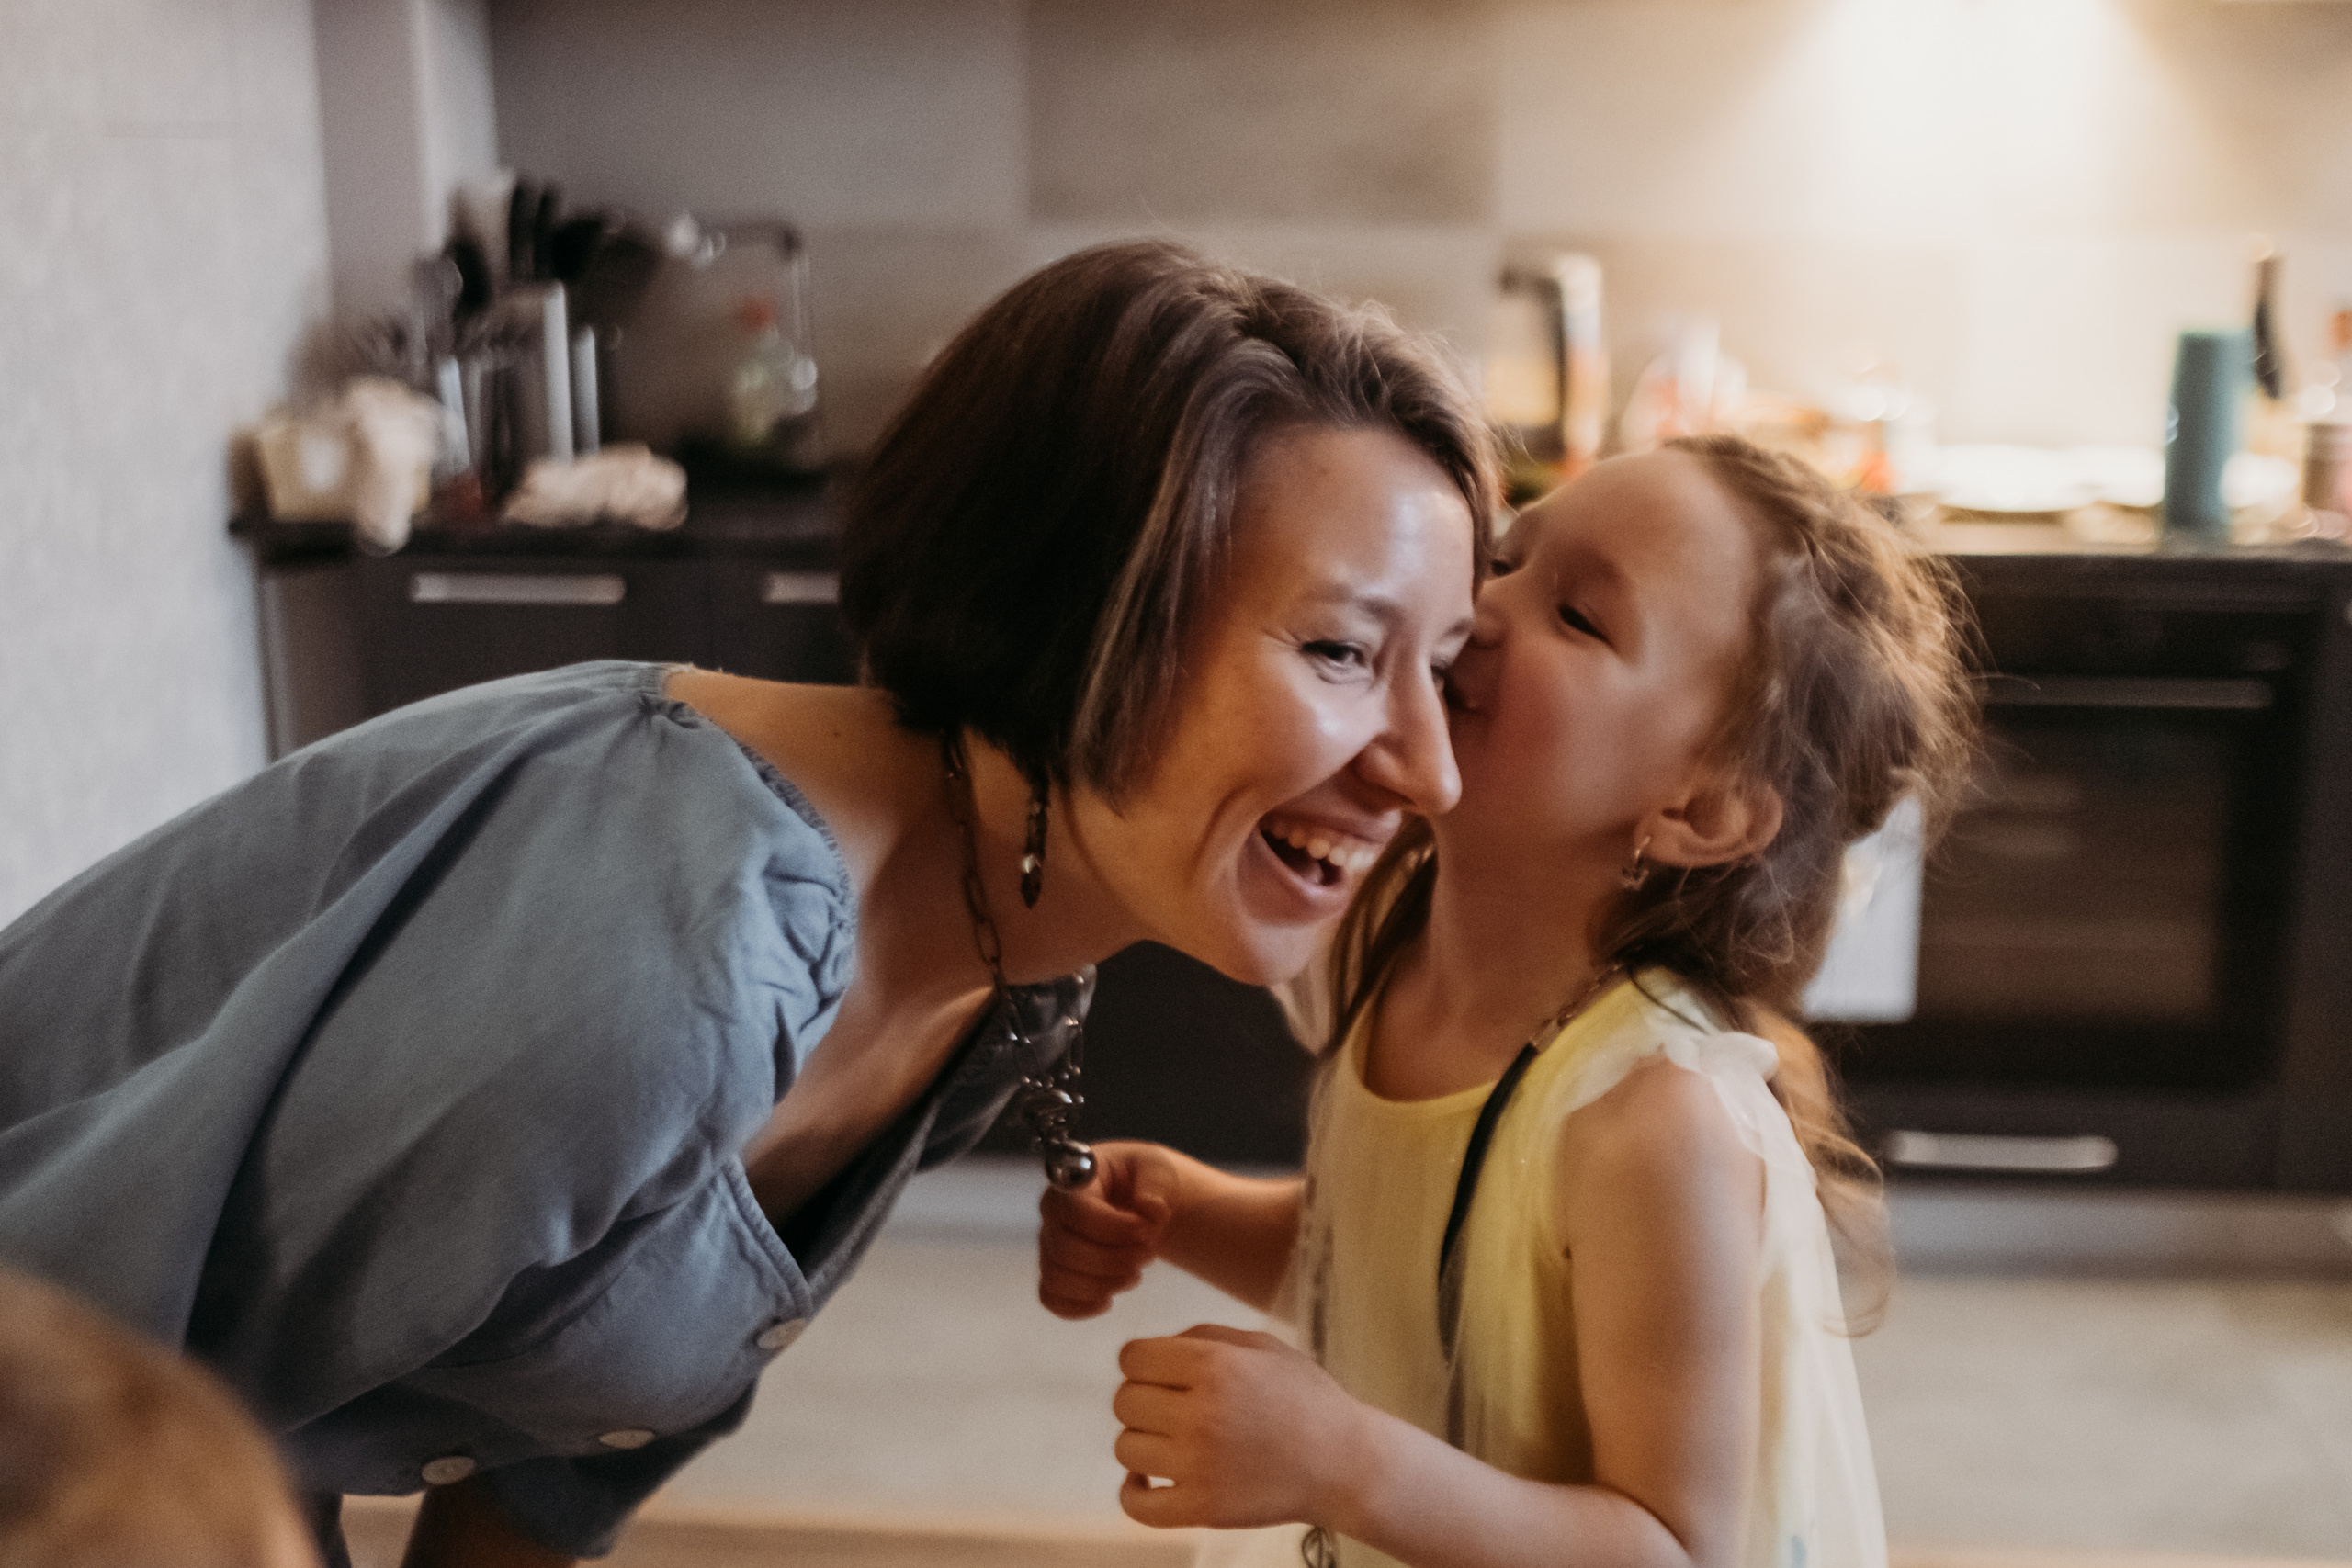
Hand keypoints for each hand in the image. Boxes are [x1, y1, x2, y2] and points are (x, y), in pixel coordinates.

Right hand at [1037, 1140, 1178, 1318]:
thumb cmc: (1144, 1181)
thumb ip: (1154, 1184)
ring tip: (1135, 1274)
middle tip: (1148, 1254)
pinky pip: (1051, 1298)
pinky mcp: (1054, 1271)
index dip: (1112, 1228)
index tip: (1145, 1230)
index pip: (1075, 1210)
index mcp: (1074, 1182)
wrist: (1140, 1202)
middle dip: (1114, 1259)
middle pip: (1065, 1249)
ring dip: (1101, 1284)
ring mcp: (1050, 1244)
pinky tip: (1108, 1300)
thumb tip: (1149, 1206)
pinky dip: (1079, 1307)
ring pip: (1057, 1278)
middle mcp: (1053, 1213)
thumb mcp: (1157, 1169)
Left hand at [1111, 1324, 1363, 1530]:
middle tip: (1174, 1408)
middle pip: (1125, 1401)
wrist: (1346, 1464)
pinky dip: (1133, 1491)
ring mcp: (1199, 1465)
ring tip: (1175, 1441)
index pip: (1132, 1357)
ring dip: (1144, 1442)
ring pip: (1126, 1447)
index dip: (1143, 1363)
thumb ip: (1201, 1336)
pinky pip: (1136, 1504)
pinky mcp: (1203, 1508)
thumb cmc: (1304, 1399)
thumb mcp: (1262, 1346)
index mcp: (1214, 1365)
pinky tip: (1148, 1478)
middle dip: (1144, 1400)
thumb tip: (1147, 1352)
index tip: (1162, 1374)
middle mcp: (1201, 1413)